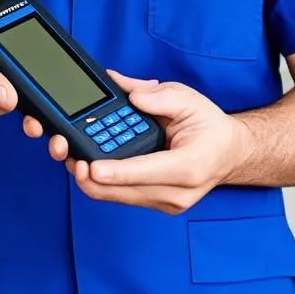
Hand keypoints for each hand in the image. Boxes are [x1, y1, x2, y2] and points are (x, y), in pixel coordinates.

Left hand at [23, 71, 251, 214]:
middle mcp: (177, 191)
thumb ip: (156, 96)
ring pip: (116, 197)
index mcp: (189, 165)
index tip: (90, 167)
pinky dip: (101, 182)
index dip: (116, 171)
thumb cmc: (208, 126)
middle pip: (122, 191)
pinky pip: (120, 196)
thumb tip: (126, 91)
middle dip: (90, 176)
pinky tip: (86, 163)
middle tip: (66, 154)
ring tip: (70, 156)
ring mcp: (165, 201)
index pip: (146, 172)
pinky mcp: (154, 202)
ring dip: (90, 180)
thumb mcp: (188, 99)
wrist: (228, 152)